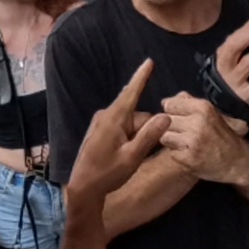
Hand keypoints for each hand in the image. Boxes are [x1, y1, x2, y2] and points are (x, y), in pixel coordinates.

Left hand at [67, 59, 170, 199]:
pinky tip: (125, 156)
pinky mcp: (99, 132)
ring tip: (129, 159)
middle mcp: (106, 116)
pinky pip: (122, 129)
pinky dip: (129, 140)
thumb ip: (150, 135)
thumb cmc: (107, 173)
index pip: (131, 92)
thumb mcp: (133, 157)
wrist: (83, 188)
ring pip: (130, 124)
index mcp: (114, 118)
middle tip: (140, 153)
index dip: (141, 76)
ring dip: (137, 138)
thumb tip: (165, 116)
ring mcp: (101, 124)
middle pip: (137, 115)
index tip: (149, 61)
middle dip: (145, 130)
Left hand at [160, 92, 248, 183]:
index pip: (169, 104)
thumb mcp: (212, 113)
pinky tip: (190, 154)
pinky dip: (178, 155)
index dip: (171, 112)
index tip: (179, 118)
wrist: (238, 162)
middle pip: (165, 120)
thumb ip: (189, 103)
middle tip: (184, 134)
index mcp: (203, 107)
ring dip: (172, 141)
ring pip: (165, 137)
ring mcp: (192, 141)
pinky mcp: (188, 159)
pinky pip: (171, 153)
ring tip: (185, 144)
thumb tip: (165, 101)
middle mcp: (197, 122)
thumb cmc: (224, 136)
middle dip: (171, 127)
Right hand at [215, 15, 248, 104]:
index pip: (233, 38)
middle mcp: (226, 68)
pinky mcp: (245, 96)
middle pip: (237, 47)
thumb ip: (244, 39)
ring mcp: (235, 82)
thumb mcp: (231, 59)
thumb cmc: (229, 77)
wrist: (221, 107)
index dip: (248, 27)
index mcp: (223, 56)